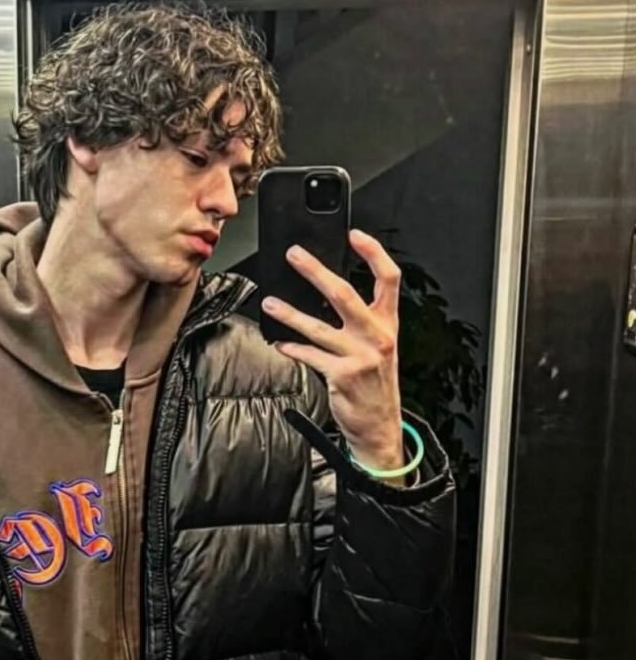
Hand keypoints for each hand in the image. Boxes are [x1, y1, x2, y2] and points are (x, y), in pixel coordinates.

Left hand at [262, 229, 403, 473]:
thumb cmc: (375, 383)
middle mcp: (377, 335)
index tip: (355, 235)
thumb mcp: (378, 346)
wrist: (379, 424)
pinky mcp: (342, 375)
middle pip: (345, 294)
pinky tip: (279, 342)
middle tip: (295, 255)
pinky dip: (292, 348)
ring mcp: (360, 355)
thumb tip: (326, 292)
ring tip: (270, 302)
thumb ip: (361, 320)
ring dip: (289, 313)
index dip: (374, 253)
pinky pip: (310, 355)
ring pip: (317, 326)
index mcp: (387, 323)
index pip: (388, 279)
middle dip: (316, 271)